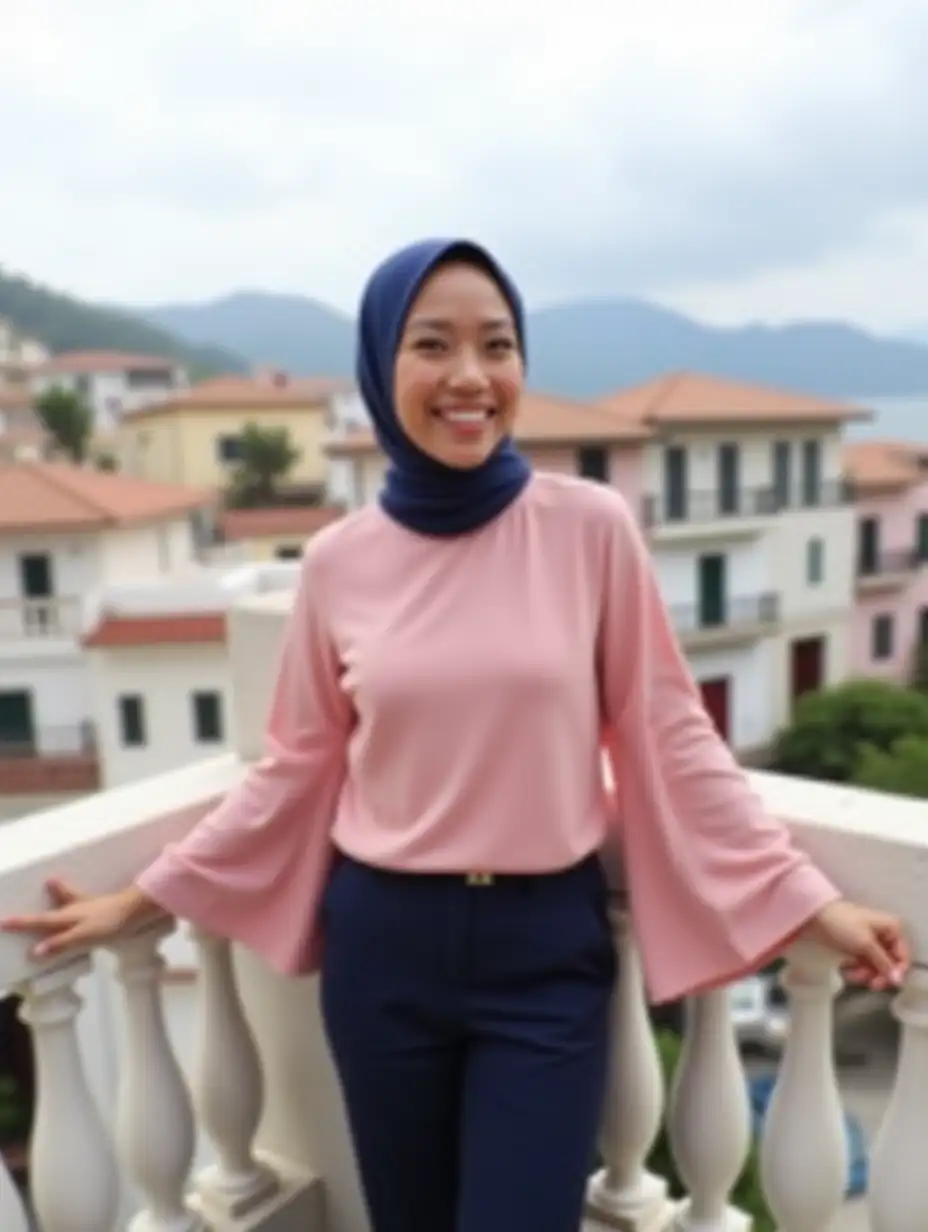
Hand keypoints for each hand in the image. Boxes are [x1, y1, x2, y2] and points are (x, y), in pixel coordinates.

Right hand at [1, 879, 150, 959]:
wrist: (137, 909)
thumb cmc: (110, 923)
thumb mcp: (83, 936)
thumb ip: (60, 943)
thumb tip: (34, 951)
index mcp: (68, 916)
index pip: (39, 921)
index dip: (20, 923)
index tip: (2, 921)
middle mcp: (76, 907)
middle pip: (54, 905)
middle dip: (40, 902)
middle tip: (31, 891)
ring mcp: (91, 905)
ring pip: (71, 897)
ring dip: (61, 890)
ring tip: (53, 882)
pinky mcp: (104, 906)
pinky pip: (85, 901)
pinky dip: (79, 897)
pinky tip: (84, 900)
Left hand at [802, 899, 909, 989]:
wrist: (813, 915)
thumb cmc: (842, 925)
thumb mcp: (865, 944)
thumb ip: (883, 963)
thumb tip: (898, 981)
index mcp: (891, 928)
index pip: (903, 956)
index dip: (896, 972)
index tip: (884, 983)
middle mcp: (884, 934)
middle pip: (889, 963)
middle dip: (877, 974)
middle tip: (868, 984)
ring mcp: (869, 940)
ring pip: (876, 965)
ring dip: (865, 973)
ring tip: (851, 973)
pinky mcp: (856, 946)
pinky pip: (863, 963)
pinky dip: (857, 969)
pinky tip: (846, 969)